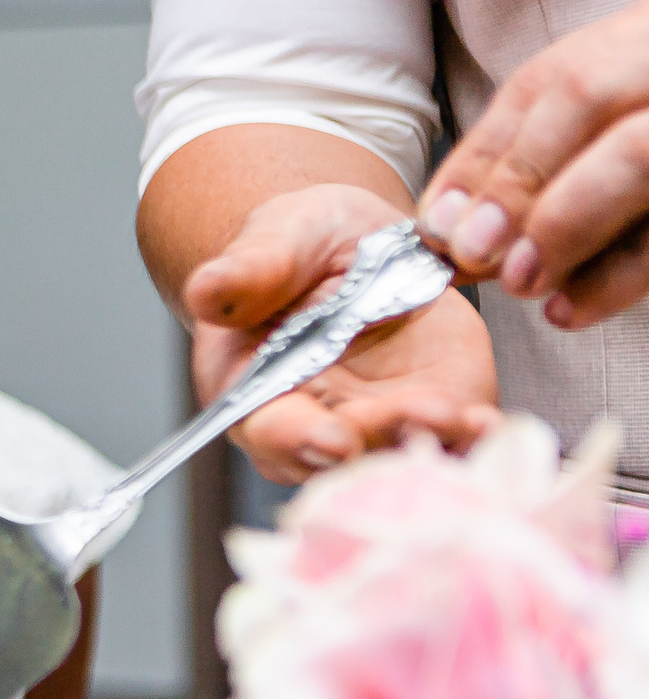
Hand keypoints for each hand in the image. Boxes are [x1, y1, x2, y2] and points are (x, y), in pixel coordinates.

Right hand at [184, 182, 497, 482]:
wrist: (358, 244)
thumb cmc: (300, 244)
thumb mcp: (276, 240)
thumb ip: (248, 269)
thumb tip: (208, 290)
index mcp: (256, 392)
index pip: (269, 430)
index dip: (297, 441)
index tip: (333, 439)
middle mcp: (317, 423)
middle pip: (344, 458)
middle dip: (383, 442)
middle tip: (424, 415)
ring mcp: (380, 423)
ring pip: (404, 456)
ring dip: (435, 446)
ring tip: (466, 418)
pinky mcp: (440, 408)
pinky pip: (457, 439)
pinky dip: (476, 438)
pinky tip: (490, 422)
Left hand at [419, 0, 648, 330]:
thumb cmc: (644, 123)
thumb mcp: (589, 122)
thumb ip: (520, 163)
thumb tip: (444, 234)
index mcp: (632, 37)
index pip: (546, 84)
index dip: (484, 159)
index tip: (438, 228)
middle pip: (587, 99)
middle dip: (520, 184)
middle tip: (477, 256)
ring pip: (636, 155)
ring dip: (567, 227)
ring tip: (520, 285)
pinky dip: (621, 275)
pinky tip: (571, 309)